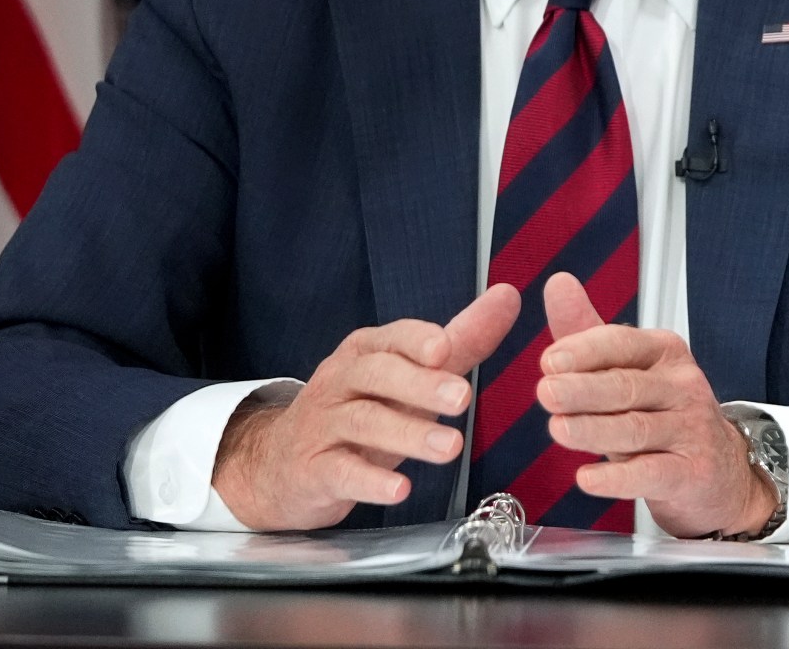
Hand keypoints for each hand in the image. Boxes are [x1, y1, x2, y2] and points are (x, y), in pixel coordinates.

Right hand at [213, 283, 519, 529]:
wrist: (281, 463)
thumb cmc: (358, 412)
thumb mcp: (409, 376)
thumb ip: (460, 341)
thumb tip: (507, 298)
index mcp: (366, 352)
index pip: (392, 339)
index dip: (417, 341)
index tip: (445, 348)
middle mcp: (341, 381)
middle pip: (377, 375)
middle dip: (420, 385)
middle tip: (461, 399)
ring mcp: (324, 425)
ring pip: (364, 422)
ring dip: (408, 434)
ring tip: (450, 448)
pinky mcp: (314, 469)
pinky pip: (341, 471)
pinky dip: (370, 481)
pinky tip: (400, 489)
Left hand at [535, 272, 778, 538]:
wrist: (720, 470)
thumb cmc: (664, 415)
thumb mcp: (628, 370)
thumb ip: (587, 332)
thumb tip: (558, 284)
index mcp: (663, 353)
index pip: (622, 343)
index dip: (584, 351)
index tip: (549, 360)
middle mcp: (681, 386)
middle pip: (627, 385)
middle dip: (582, 389)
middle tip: (546, 392)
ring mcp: (691, 430)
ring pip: (636, 428)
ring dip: (593, 429)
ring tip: (559, 429)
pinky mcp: (692, 473)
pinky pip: (651, 473)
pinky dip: (617, 478)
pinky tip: (588, 478)